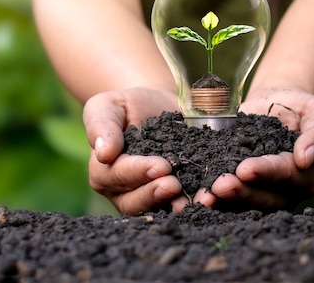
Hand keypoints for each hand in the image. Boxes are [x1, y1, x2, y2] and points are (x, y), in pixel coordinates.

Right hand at [83, 87, 186, 214]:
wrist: (157, 104)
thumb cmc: (127, 105)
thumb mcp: (107, 106)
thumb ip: (101, 126)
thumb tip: (103, 154)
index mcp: (105, 173)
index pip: (118, 176)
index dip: (138, 172)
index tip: (160, 165)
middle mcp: (125, 192)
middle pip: (136, 201)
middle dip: (156, 194)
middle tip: (174, 185)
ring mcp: (150, 197)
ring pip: (160, 208)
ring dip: (179, 206)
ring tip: (197, 198)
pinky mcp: (175, 195)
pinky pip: (183, 202)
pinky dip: (198, 201)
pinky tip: (211, 196)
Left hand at [194, 88, 313, 210]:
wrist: (278, 104)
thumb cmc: (302, 108)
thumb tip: (306, 158)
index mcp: (307, 175)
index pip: (286, 175)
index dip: (266, 172)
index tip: (245, 168)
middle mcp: (286, 191)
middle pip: (265, 197)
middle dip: (241, 191)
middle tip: (219, 186)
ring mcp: (264, 193)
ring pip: (245, 203)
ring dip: (224, 201)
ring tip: (205, 196)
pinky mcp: (244, 189)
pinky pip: (230, 199)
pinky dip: (214, 198)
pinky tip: (198, 195)